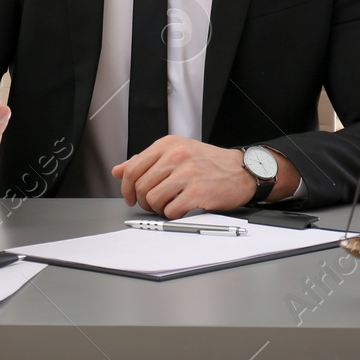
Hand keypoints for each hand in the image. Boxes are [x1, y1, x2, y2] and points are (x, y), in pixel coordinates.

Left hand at [112, 137, 259, 218]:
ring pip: (153, 199)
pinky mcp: (198, 192)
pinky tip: (180, 209)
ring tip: (167, 205)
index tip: (130, 195)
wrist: (241, 170)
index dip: (126, 186)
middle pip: (141, 186)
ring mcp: (187, 173)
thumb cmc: (209, 162)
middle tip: (151, 204)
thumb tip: (118, 170)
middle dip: (142, 200)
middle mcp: (176, 156)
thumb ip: (145, 161)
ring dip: (157, 208)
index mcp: (167, 145)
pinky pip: (171, 210)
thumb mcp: (176, 152)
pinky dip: (171, 214)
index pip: (132, 167)